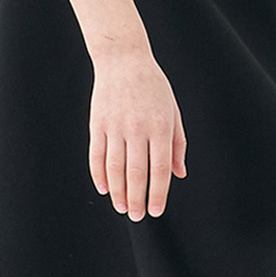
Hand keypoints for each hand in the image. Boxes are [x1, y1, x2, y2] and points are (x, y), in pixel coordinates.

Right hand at [88, 50, 187, 219]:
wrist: (123, 59)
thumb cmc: (154, 87)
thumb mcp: (173, 112)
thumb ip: (177, 145)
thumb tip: (178, 174)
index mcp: (160, 127)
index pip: (159, 169)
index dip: (157, 193)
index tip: (155, 211)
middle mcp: (137, 128)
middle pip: (135, 173)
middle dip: (136, 199)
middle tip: (137, 217)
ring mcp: (115, 126)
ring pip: (115, 168)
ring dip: (117, 191)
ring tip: (121, 207)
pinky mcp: (98, 123)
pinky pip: (97, 155)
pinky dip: (99, 174)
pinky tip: (104, 188)